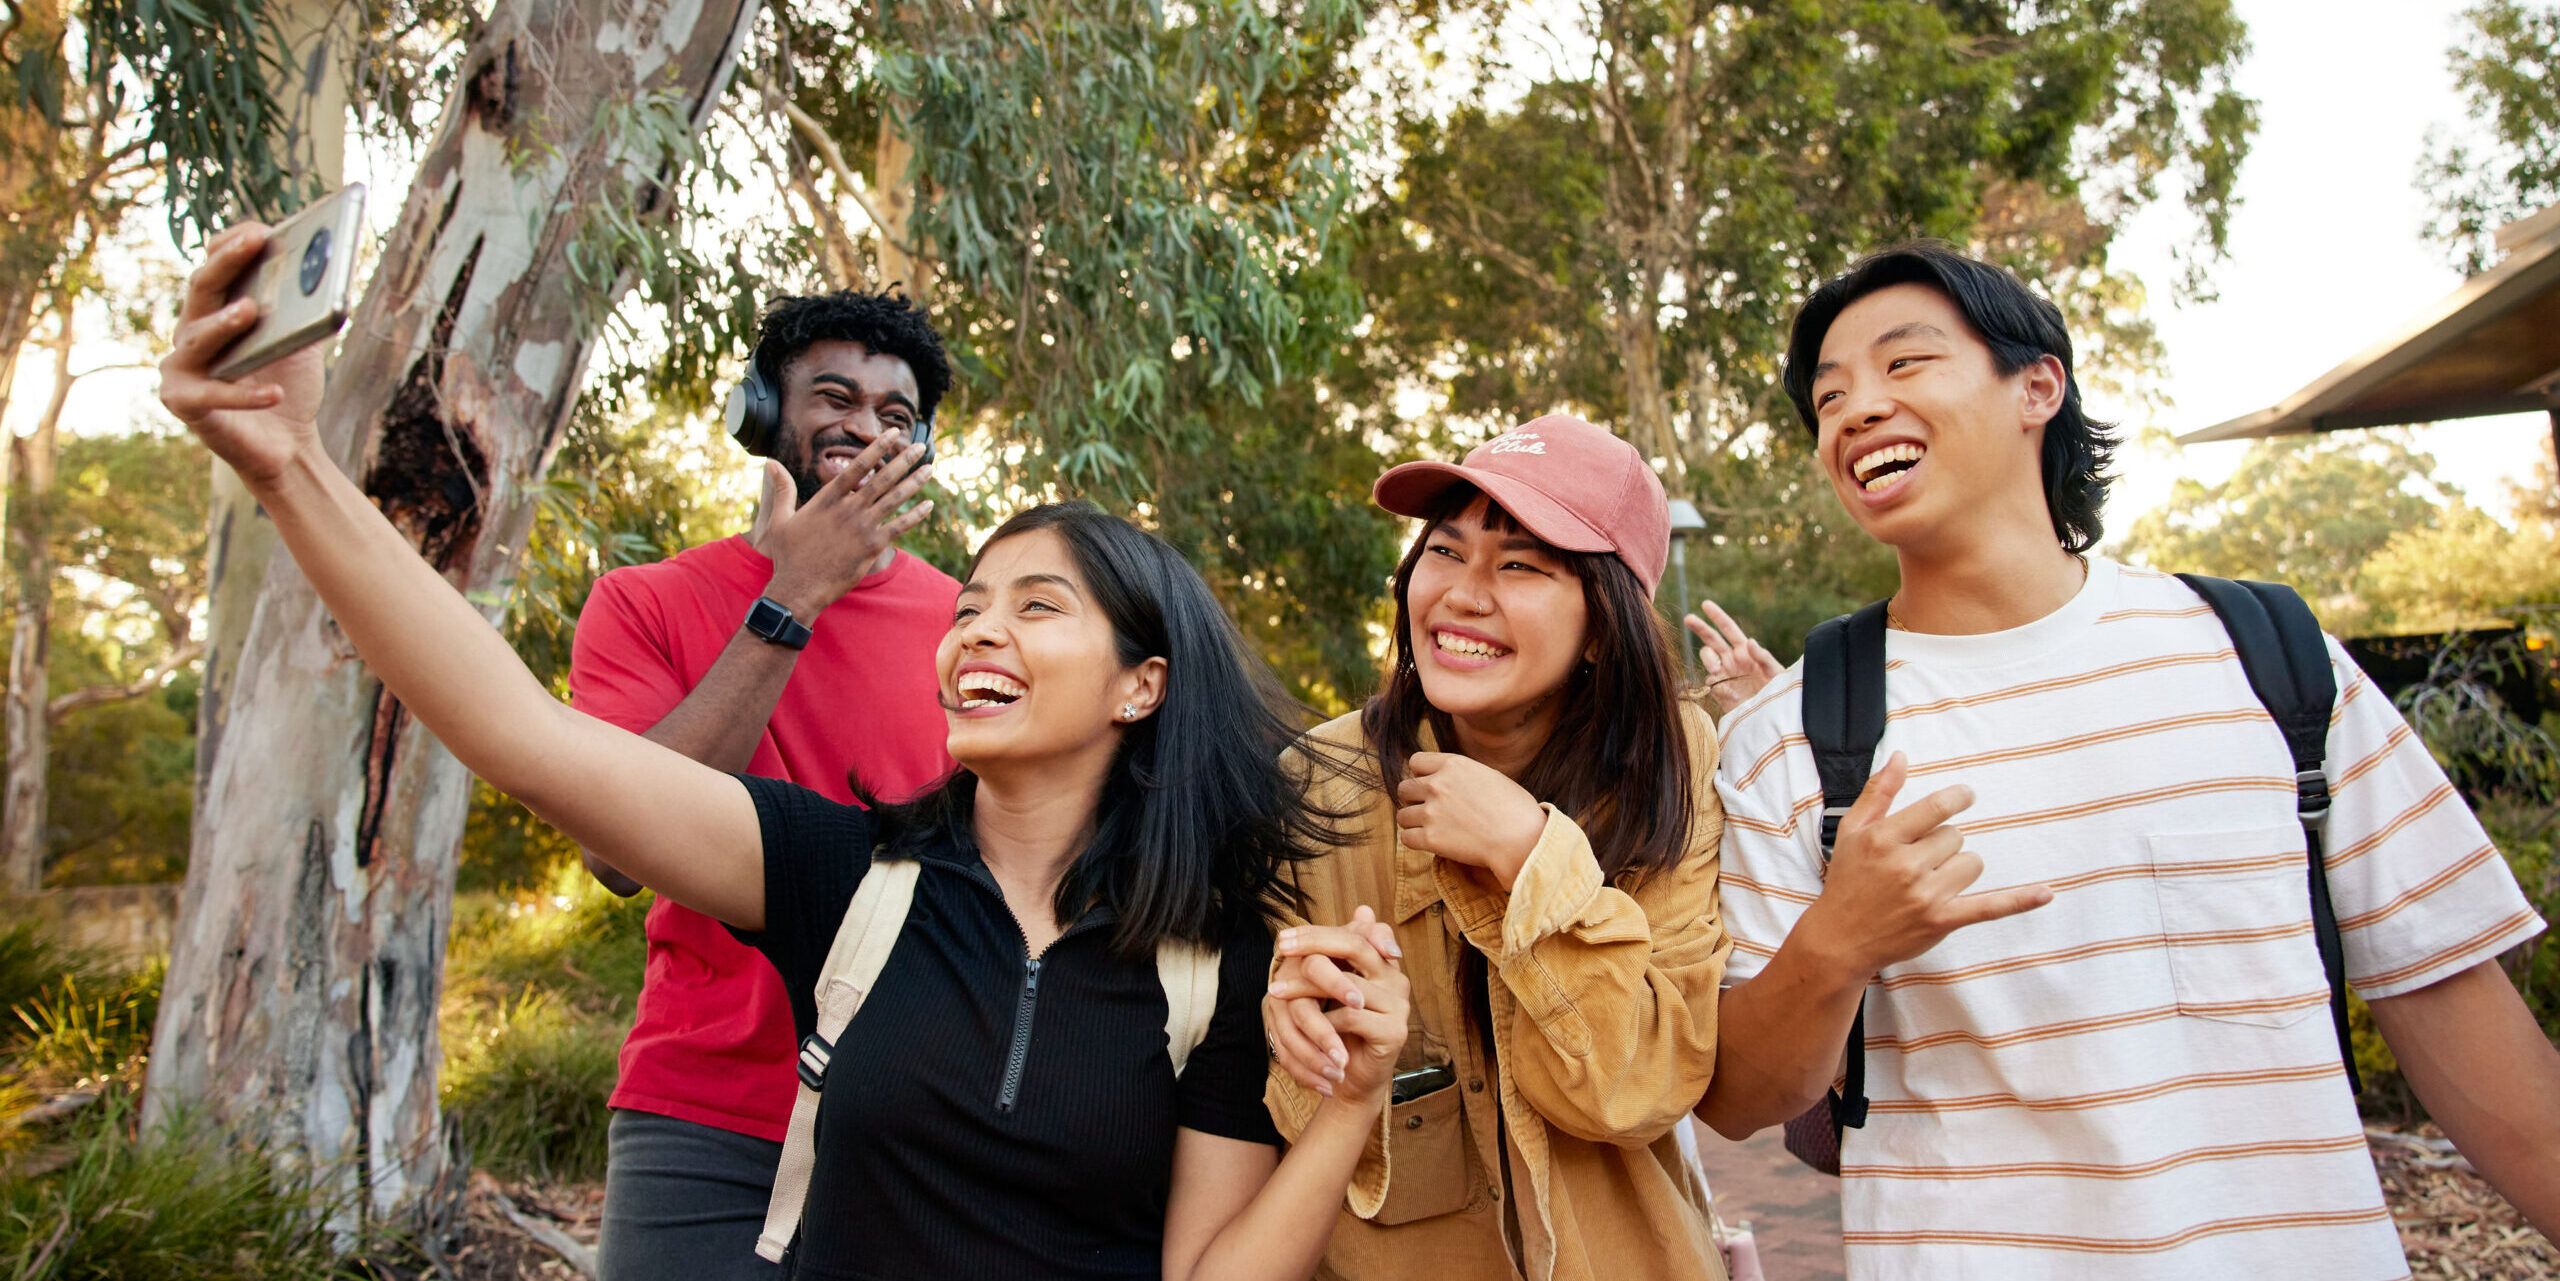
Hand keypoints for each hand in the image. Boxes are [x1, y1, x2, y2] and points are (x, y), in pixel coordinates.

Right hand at [157, 223, 328, 486]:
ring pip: (198, 337)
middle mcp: (191, 330)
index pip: (215, 265)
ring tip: (250, 310)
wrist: (285, 444)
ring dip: (223, 322)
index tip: (261, 229)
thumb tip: (327, 270)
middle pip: (203, 288)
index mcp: (215, 310)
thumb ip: (306, 308)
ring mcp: (181, 366)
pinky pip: (213, 395)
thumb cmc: (288, 384)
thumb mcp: (300, 341)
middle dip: (227, 261)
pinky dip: (245, 394)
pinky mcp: (182, 402)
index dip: (233, 244)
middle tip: (254, 242)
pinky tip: (275, 392)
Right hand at [755, 431, 932, 614]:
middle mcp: (847, 509)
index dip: (877, 448)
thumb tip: (770, 462)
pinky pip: (899, 527)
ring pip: (894, 499)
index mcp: (827, 499)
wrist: (798, 588)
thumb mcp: (779, 519)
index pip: (857, 466)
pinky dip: (915, 515)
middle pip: (882, 478)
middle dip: (903, 460)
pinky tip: (928, 505)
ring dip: (914, 482)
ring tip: (929, 469)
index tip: (892, 434)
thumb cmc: (788, 555)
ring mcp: (861, 528)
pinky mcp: (871, 547)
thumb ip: (782, 489)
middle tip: (920, 447)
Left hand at [1264, 906, 1406, 1102]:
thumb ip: (1337, 955)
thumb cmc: (1340, 1031)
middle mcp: (1396, 979)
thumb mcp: (1331, 990)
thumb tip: (1360, 907)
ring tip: (1276, 993)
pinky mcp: (1395, 1031)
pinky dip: (1324, 1021)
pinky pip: (1352, 1017)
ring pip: (1348, 984)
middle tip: (1280, 951)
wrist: (1351, 1079)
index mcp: (1383, 964)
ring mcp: (1399, 1005)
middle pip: (1356, 946)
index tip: (1284, 938)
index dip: (1320, 932)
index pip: (1356, 932)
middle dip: (1314, 944)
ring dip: (1305, 988)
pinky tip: (1304, 1026)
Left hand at [1395, 752, 1546, 888]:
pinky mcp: (1430, 838)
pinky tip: (1431, 842)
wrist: (1521, 839)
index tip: (1430, 786)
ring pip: (1402, 815)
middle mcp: (1438, 785)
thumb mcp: (1489, 776)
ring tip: (1432, 828)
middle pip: (1404, 788)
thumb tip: (1449, 781)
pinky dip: (1416, 841)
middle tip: (1430, 810)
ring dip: (1413, 822)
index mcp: (1453, 765)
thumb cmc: (1515, 809)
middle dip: (1414, 799)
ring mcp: (1431, 812)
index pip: (1416, 761)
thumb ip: (1462, 775)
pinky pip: (1406, 838)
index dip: (1421, 775)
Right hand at [1685, 599, 1782, 709]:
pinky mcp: (1719, 690)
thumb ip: (1764, 657)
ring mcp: (1724, 674)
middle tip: (1688, 618)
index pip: (1728, 629)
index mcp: (1745, 651)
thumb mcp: (1776, 673)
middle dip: (1699, 627)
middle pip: (1711, 639)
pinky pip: (1710, 681)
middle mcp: (1732, 659)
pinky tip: (1730, 692)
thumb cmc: (1779, 692)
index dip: (1717, 616)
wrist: (1771, 717)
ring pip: (1707, 658)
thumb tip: (1749, 641)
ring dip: (1709, 659)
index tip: (1705, 604)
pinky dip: (1716, 682)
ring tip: (1718, 668)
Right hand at [1798, 751, 2050, 980]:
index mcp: (1884, 839)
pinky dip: (2019, 900)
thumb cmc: (1847, 882)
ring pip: (1971, 863)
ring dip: (1957, 869)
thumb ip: (1879, 792)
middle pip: (1955, 837)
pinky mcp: (1942, 921)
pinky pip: (1989, 906)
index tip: (1965, 796)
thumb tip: (1900, 756)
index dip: (1956, 799)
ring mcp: (1926, 895)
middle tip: (1916, 863)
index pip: (1936, 809)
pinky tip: (2046, 893)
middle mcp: (1906, 865)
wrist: (1840, 939)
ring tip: (1929, 882)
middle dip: (1941, 846)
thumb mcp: (1852, 830)